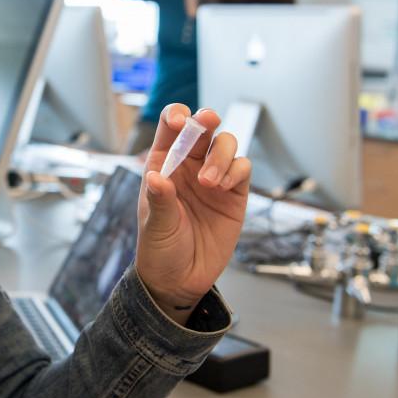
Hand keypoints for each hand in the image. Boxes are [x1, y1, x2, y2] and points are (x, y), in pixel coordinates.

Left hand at [134, 104, 249, 323]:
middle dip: (206, 120)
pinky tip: (222, 188)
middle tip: (208, 121)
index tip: (180, 122)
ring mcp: (213, 177)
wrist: (181, 280)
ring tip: (209, 182)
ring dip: (221, 154)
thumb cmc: (160, 249)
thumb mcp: (156, 226)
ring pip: (226, 144)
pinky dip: (236, 171)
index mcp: (163, 164)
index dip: (177, 116)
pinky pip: (242, 169)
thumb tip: (156, 177)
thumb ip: (160, 200)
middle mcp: (189, 165)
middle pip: (203, 129)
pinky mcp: (234, 194)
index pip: (170, 128)